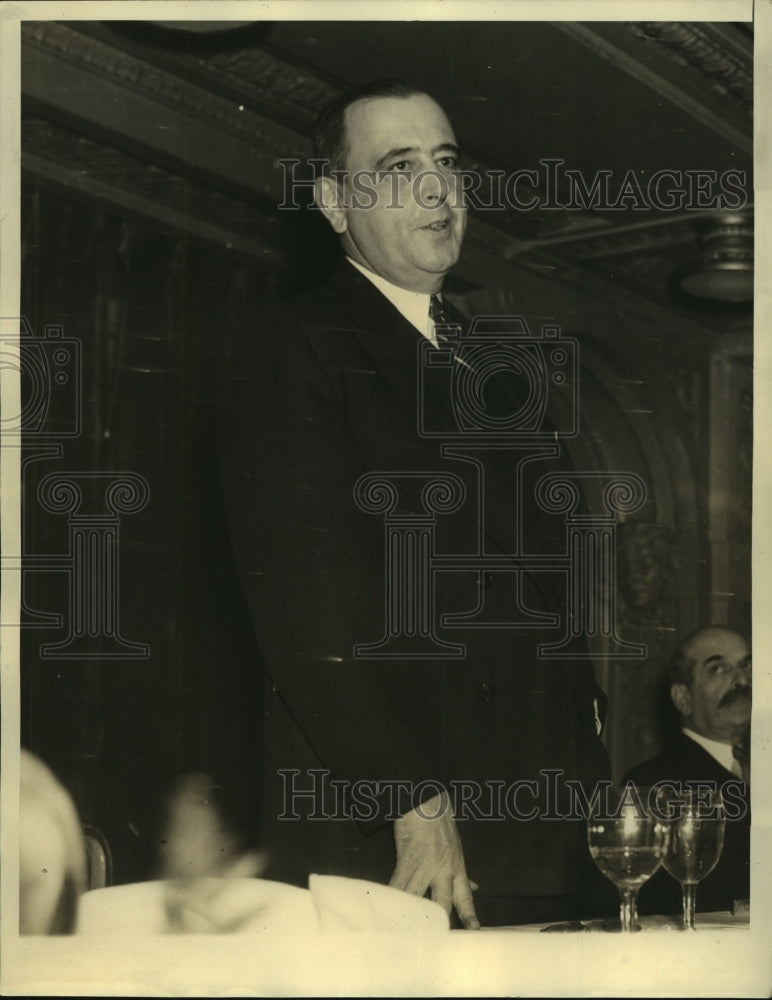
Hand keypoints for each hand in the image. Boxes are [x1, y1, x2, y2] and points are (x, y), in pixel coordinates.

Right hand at [389, 790, 479, 928]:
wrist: (427, 800)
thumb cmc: (440, 824)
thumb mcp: (457, 849)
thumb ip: (463, 873)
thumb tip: (475, 888)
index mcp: (457, 868)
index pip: (465, 897)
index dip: (469, 915)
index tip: (474, 931)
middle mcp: (443, 870)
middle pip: (441, 902)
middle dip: (437, 921)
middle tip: (434, 940)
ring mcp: (425, 865)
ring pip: (417, 897)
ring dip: (410, 913)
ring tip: (405, 932)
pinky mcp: (407, 859)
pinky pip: (398, 883)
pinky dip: (392, 896)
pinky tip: (386, 907)